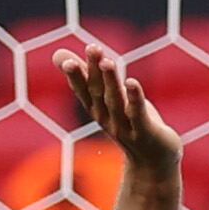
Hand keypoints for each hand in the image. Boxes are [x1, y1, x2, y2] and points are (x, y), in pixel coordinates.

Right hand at [56, 47, 182, 173]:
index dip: (76, 76)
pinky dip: (134, 98)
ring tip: (107, 61)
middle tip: (92, 48)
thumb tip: (57, 54)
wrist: (152, 161)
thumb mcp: (106, 98)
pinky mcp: (145, 132)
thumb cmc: (128, 122)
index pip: (84, 90)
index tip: (66, 60)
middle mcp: (106, 119)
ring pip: (116, 101)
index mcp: (97, 109)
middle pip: (98, 92)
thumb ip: (85, 75)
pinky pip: (138, 113)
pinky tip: (132, 82)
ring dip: (111, 81)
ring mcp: (125, 127)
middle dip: (94, 70)